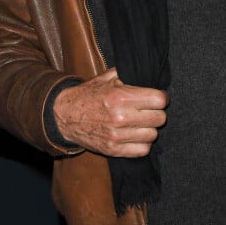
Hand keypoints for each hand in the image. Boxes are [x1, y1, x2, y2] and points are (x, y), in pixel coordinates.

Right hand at [53, 68, 168, 156]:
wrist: (64, 115)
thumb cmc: (89, 94)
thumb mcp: (108, 77)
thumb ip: (130, 74)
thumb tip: (151, 73)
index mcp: (121, 97)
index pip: (159, 100)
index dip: (161, 97)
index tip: (157, 97)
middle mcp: (121, 117)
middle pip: (160, 118)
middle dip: (157, 112)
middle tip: (149, 110)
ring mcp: (116, 136)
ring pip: (153, 135)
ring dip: (149, 128)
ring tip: (140, 122)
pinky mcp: (112, 150)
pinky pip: (142, 150)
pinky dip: (142, 143)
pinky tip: (135, 134)